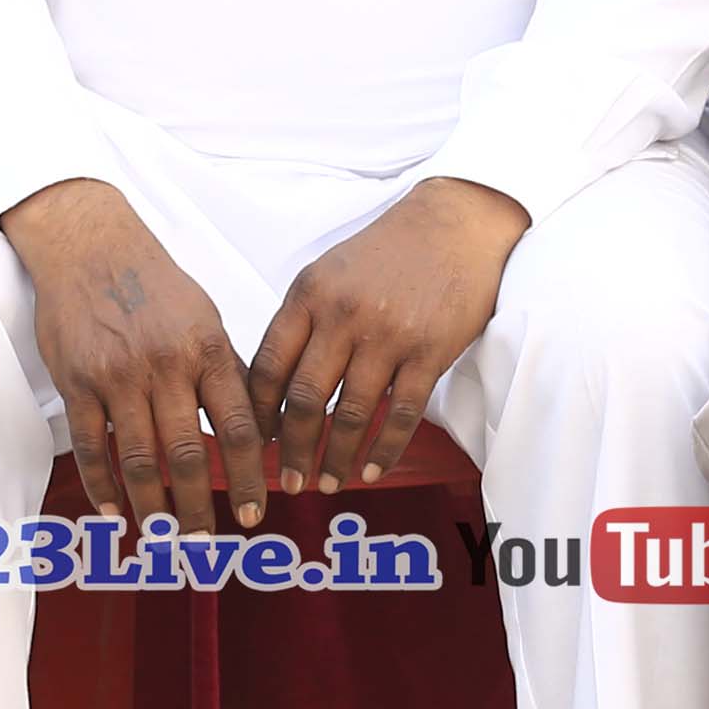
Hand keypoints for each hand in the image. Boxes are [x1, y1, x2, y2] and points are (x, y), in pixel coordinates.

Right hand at [6, 177, 269, 531]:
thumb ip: (230, 375)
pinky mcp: (77, 383)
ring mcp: (118, 376)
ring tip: (163, 537)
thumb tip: (261, 431)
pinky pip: (91, 446)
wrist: (90, 247)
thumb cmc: (156, 286)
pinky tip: (114, 512)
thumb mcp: (206, 320)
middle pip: (188, 455)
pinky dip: (102, 486)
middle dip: (199, 508)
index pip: (239, 428)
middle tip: (205, 544)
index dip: (249, 478)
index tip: (256, 514)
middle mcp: (167, 366)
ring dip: (152, 507)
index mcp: (209, 350)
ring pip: (139, 459)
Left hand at [247, 178, 522, 489]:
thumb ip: (301, 322)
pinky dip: (383, 449)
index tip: (255, 443)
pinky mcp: (428, 351)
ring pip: (349, 414)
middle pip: (303, 399)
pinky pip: (400, 414)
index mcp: (308, 296)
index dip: (258, 413)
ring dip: (334, 458)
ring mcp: (387, 335)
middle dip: (291, 450)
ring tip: (328, 483)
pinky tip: (371, 470)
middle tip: (287, 482)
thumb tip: (274, 385)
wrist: (453, 225)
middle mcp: (342, 317)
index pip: (269, 366)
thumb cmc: (386, 253)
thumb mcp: (328, 272)